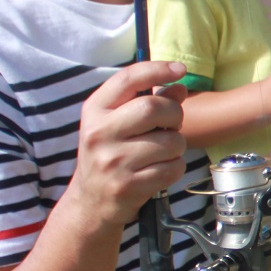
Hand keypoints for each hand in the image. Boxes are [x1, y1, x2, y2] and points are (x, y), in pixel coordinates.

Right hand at [68, 61, 188, 227]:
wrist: (91, 201)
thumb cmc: (110, 154)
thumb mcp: (118, 124)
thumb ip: (147, 101)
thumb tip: (178, 85)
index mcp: (95, 110)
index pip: (128, 79)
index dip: (157, 69)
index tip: (179, 69)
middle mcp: (100, 133)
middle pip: (153, 108)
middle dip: (174, 115)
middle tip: (171, 125)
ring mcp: (113, 161)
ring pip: (171, 141)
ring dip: (176, 146)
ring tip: (161, 152)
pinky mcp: (129, 185)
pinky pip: (172, 168)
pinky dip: (174, 168)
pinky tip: (159, 170)